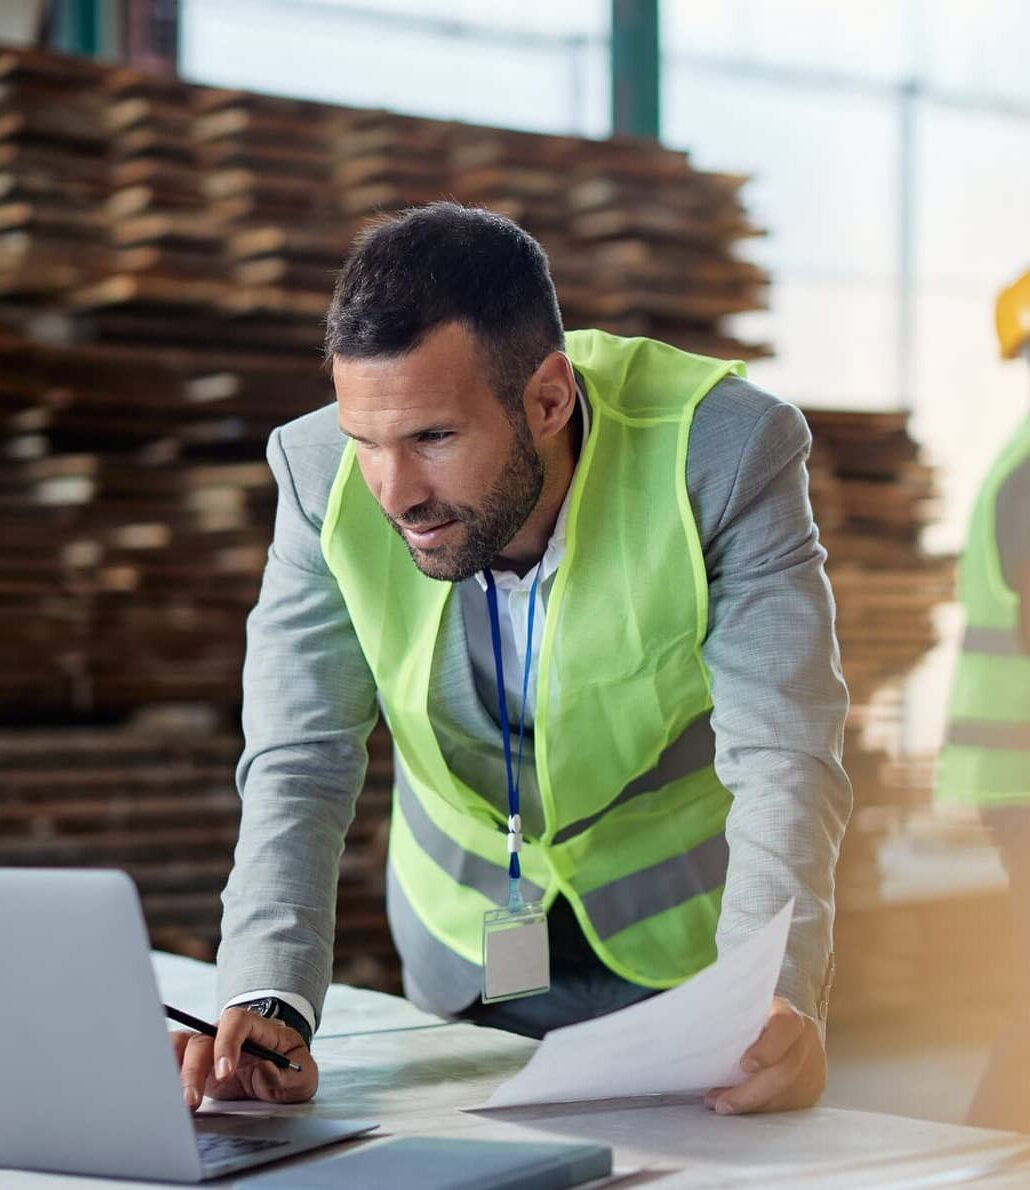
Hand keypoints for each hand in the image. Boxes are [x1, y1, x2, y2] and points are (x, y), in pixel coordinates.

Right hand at [171, 1006, 317, 1111]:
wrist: (281, 1072)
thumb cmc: (291, 1069)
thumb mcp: (302, 1077)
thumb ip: (288, 1077)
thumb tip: (265, 1071)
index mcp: (257, 1028)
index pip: (236, 1021)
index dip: (227, 1043)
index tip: (224, 1072)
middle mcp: (227, 1034)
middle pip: (202, 1039)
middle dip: (193, 1069)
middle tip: (191, 1101)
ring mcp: (209, 1048)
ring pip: (180, 1047)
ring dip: (172, 1072)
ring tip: (169, 1101)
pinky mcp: (195, 1066)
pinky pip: (172, 1062)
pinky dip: (163, 1075)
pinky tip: (158, 1095)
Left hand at [704, 996, 824, 1114]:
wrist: (791, 1031)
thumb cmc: (759, 1021)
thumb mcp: (749, 1011)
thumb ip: (734, 1019)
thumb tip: (695, 1030)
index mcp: (789, 1014)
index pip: (785, 1027)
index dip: (767, 1048)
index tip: (744, 1065)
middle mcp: (806, 1040)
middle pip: (784, 1071)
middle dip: (749, 1092)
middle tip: (720, 1102)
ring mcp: (813, 1067)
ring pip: (785, 1094)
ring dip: (751, 1105)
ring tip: (722, 1105)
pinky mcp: (811, 1090)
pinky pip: (787, 1107)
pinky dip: (761, 1109)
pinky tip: (741, 1108)